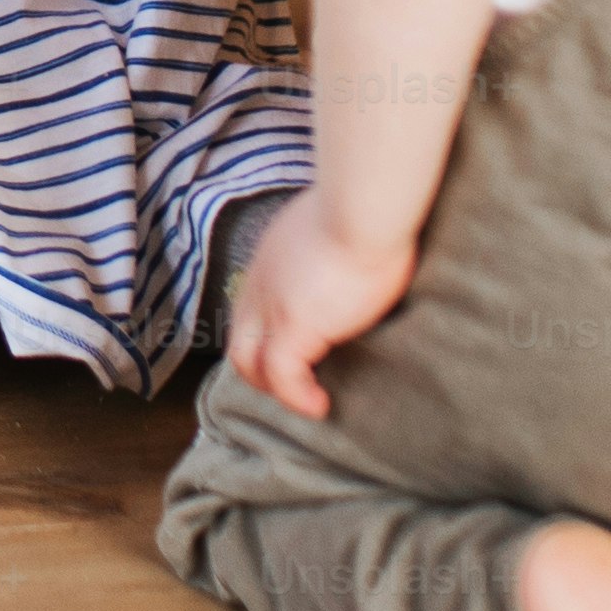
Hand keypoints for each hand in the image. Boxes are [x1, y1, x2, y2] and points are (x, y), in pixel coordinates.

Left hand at [221, 190, 412, 419]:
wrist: (368, 205)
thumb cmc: (370, 206)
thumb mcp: (343, 224)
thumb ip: (336, 244)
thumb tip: (359, 251)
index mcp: (273, 255)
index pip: (251, 304)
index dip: (265, 333)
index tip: (296, 350)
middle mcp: (263, 280)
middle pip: (239, 336)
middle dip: (259, 368)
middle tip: (294, 386)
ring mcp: (274, 304)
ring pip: (248, 360)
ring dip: (274, 388)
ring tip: (307, 402)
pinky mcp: (295, 325)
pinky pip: (282, 374)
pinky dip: (296, 396)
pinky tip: (319, 405)